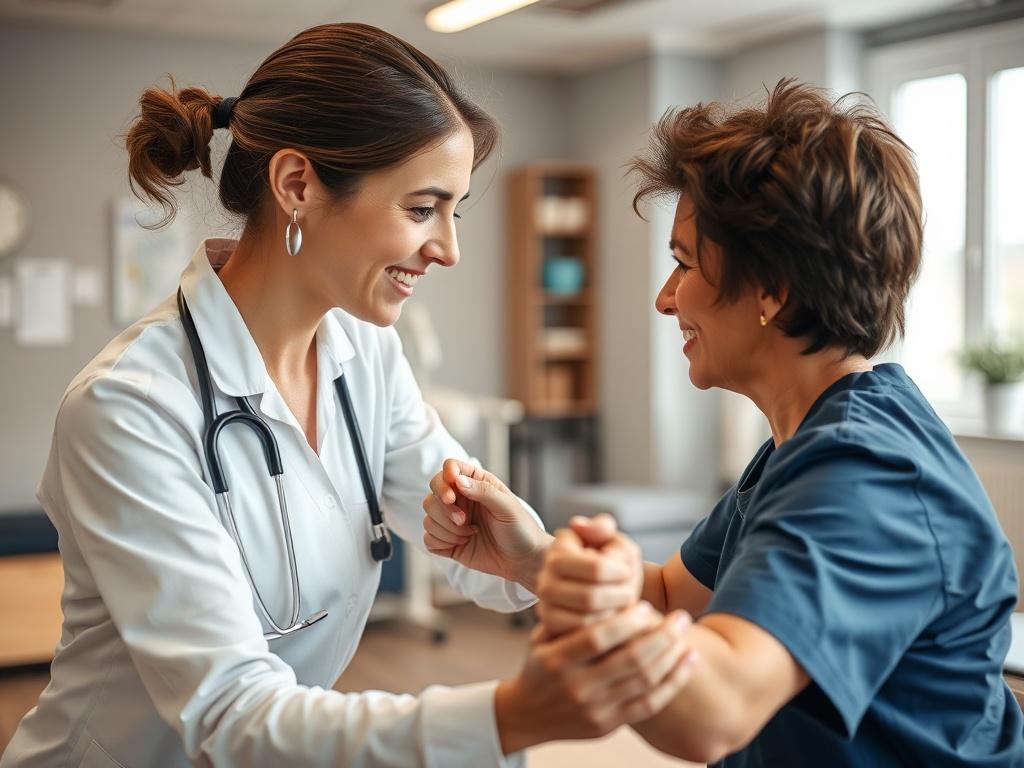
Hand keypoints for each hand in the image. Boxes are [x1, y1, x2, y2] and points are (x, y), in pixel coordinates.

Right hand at [422, 458, 551, 589]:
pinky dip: (441, 542)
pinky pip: (428, 538)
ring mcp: (452, 520)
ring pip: (428, 516)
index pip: (449, 468)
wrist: (523, 561)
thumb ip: (483, 491)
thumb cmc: (520, 529)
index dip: (445, 479)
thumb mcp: (507, 507)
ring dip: (447, 529)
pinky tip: (461, 544)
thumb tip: (458, 480)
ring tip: (470, 534)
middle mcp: (461, 499)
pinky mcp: (447, 541)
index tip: (452, 496)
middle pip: (433, 494)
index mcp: (476, 483)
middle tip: (463, 520)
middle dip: (445, 510)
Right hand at [495, 602, 697, 753]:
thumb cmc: (542, 665)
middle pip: (630, 660)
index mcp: (557, 661)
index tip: (647, 606)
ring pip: (644, 682)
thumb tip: (604, 587)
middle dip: (662, 635)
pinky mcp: (609, 725)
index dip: (627, 620)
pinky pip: (649, 705)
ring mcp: (594, 710)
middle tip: (681, 617)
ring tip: (684, 635)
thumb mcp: (542, 637)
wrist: (530, 715)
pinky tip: (687, 662)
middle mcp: (577, 687)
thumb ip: (569, 617)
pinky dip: (673, 682)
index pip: (598, 637)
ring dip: (671, 656)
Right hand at [536, 516, 644, 636]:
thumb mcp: (615, 542)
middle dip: (619, 597)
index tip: (628, 571)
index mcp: (559, 550)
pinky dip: (601, 631)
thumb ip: (602, 527)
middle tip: (630, 594)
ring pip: (585, 620)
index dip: (619, 572)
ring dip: (613, 616)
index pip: (595, 567)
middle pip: (590, 598)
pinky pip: (579, 637)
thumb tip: (578, 525)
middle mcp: (545, 578)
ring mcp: (545, 605)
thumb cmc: (615, 565)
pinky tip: (612, 621)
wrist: (611, 593)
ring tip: (623, 607)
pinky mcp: (551, 628)